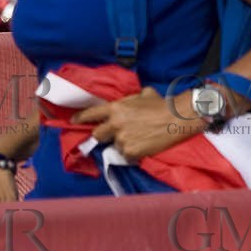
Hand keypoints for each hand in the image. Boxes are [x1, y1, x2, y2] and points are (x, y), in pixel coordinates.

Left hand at [71, 87, 206, 160]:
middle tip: (114, 134)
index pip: (90, 114)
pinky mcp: (131, 152)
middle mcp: (115, 124)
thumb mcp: (141, 95)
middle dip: (103, 135)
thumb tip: (124, 102)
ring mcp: (122, 140)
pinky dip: (133, 153)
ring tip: (138, 138)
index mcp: (115, 108)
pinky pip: (126, 155)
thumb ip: (127, 100)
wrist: (177, 119)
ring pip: (114, 146)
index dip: (80, 118)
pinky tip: (143, 145)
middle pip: (97, 135)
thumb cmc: (162, 104)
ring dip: (122, 144)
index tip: (73, 122)